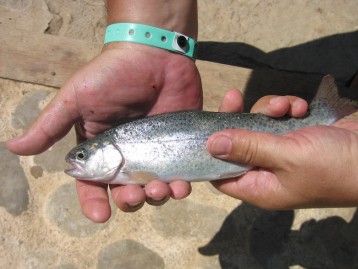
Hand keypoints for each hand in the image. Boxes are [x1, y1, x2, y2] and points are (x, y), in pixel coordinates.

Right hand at [6, 43, 201, 221]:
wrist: (156, 54)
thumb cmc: (112, 75)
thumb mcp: (77, 98)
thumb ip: (50, 125)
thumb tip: (13, 148)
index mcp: (99, 149)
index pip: (92, 184)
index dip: (93, 202)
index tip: (100, 216)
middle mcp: (126, 156)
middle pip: (125, 192)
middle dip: (129, 201)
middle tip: (135, 195)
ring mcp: (154, 152)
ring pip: (153, 189)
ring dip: (156, 197)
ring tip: (161, 190)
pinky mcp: (177, 147)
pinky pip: (179, 175)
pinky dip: (180, 186)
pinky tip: (181, 185)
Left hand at [208, 91, 357, 208]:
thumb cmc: (330, 166)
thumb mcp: (285, 156)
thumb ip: (247, 148)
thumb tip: (210, 145)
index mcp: (259, 187)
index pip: (221, 174)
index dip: (211, 153)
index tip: (207, 126)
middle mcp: (267, 172)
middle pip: (238, 143)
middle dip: (239, 118)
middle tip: (234, 96)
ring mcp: (282, 153)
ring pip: (259, 125)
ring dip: (270, 110)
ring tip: (288, 106)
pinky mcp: (295, 136)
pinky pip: (280, 119)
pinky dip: (288, 110)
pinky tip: (301, 107)